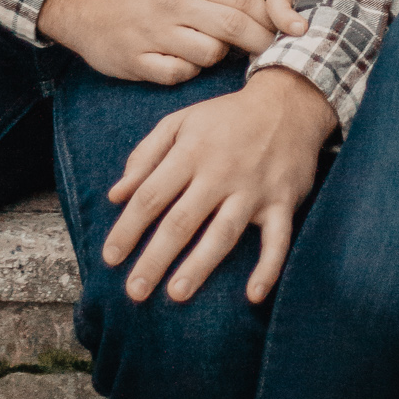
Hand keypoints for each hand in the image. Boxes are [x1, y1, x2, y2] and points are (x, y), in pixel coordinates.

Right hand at [38, 0, 275, 85]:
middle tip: (268, 51)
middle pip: (230, 26)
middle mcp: (171, 4)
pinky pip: (177, 74)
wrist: (84, 2)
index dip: (268, 15)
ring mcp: (152, 33)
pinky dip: (188, 71)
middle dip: (258, 42)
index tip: (282, 28)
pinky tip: (186, 62)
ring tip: (215, 51)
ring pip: (207, 54)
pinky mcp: (136, 60)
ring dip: (219, 57)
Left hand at [103, 69, 337, 303]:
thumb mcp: (180, 121)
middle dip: (155, 258)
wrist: (288, 102)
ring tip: (176, 293)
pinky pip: (277, 239)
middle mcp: (220, 172)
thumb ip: (145, 155)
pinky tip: (254, 296)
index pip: (151, 195)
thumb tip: (115, 195)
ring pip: (223, 232)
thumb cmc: (226, 117)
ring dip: (200, 264)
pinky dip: (268, 268)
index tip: (110, 258)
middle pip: (182, 220)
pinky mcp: (283, 202)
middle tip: (134, 292)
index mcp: (190, 152)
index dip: (128, 228)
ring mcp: (253, 189)